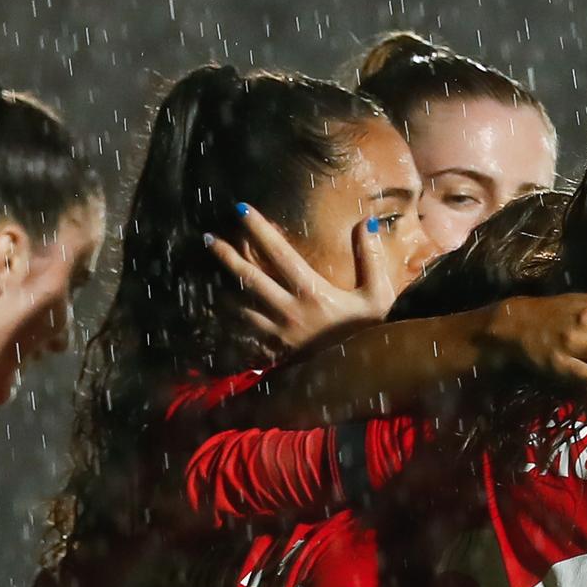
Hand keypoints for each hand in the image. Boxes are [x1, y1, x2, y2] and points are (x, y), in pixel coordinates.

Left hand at [210, 203, 407, 351]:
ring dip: (222, 290)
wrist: (364, 377)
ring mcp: (278, 335)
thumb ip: (371, 257)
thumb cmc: (371, 332)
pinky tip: (218, 314)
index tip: (241, 209)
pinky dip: (230, 323)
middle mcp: (289, 312)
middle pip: (249, 278)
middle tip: (208, 239)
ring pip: (239, 308)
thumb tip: (367, 221)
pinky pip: (243, 336)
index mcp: (312, 293)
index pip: (279, 253)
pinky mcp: (273, 354)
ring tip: (209, 276)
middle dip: (227, 256)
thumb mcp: (378, 295)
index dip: (258, 229)